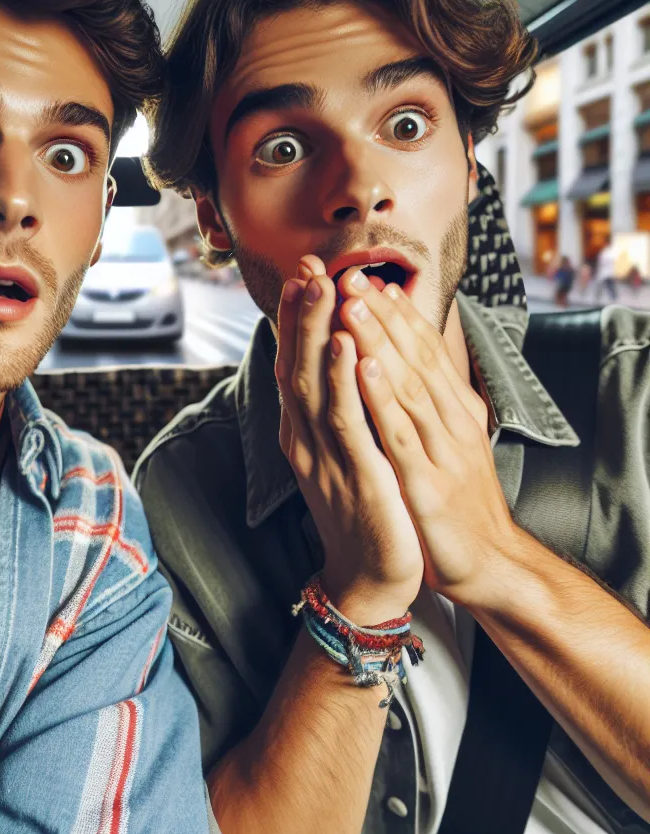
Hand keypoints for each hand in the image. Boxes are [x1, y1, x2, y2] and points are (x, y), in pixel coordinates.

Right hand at [275, 256, 423, 622]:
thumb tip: (336, 364)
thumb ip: (335, 410)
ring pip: (314, 383)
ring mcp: (324, 457)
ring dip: (318, 332)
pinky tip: (351, 345)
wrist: (372, 576)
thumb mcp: (342, 452)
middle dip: (301, 312)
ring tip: (323, 287)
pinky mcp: (354, 475)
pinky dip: (346, 379)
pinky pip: (346, 420)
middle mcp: (304, 438)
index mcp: (303, 431)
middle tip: (306, 264)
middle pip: (296, 363)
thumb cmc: (364, 509)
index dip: (296, 317)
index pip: (294, 362)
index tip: (303, 273)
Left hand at [334, 271, 514, 602]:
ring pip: (405, 383)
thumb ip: (426, 402)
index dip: (391, 312)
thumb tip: (401, 361)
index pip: (421, 350)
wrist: (487, 563)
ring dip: (376, 338)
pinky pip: (400, 433)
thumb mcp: (444, 441)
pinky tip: (365, 366)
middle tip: (346, 270)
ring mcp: (440, 450)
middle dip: (376, 311)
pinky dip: (383, 396)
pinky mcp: (428, 483)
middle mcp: (449, 420)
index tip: (361, 275)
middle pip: (412, 355)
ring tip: (350, 299)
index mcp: (451, 409)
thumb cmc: (455, 498)